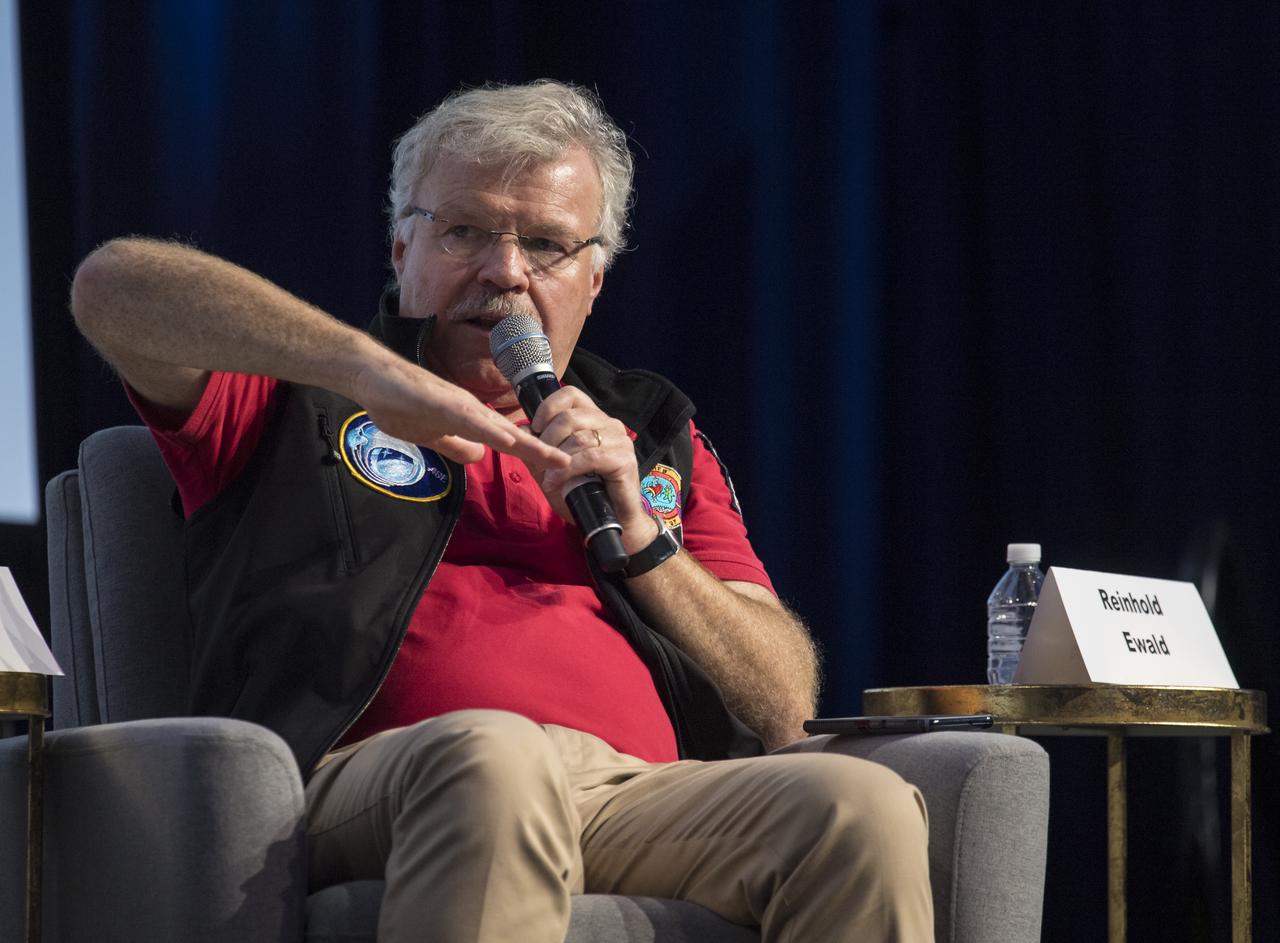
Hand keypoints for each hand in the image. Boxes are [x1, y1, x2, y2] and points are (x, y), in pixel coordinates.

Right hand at [350, 355, 569, 468]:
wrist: (371, 376)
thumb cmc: (399, 402)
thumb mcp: (432, 435)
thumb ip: (455, 445)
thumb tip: (478, 456)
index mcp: (471, 420)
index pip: (509, 442)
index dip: (533, 455)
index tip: (557, 469)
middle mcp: (472, 410)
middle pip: (514, 435)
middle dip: (543, 451)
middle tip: (572, 465)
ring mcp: (458, 404)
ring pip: (500, 428)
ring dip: (528, 444)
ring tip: (555, 457)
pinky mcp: (441, 402)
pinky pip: (470, 419)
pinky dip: (489, 431)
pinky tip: (505, 441)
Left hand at [528, 386, 656, 552]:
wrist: (610, 522)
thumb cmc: (583, 494)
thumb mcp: (553, 469)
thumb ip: (539, 449)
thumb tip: (520, 428)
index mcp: (594, 419)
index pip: (571, 395)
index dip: (548, 406)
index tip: (535, 428)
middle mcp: (610, 425)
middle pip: (571, 416)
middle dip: (547, 438)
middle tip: (539, 458)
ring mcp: (620, 441)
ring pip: (579, 437)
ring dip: (555, 458)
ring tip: (546, 478)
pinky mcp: (624, 460)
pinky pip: (590, 457)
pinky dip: (567, 470)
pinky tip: (555, 483)